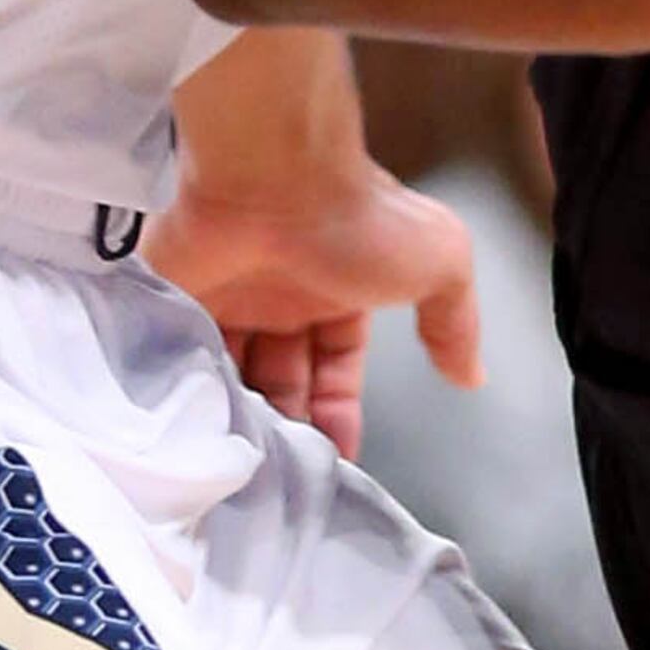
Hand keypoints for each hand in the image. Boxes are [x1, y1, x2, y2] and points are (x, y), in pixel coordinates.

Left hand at [145, 163, 482, 464]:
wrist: (272, 175)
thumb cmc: (358, 220)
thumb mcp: (440, 263)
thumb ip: (456, 321)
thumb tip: (471, 376)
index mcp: (339, 286)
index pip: (337, 366)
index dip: (337, 414)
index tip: (334, 463)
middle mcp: (282, 293)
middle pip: (282, 377)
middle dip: (289, 424)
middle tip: (285, 474)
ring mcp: (227, 294)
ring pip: (234, 373)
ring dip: (242, 417)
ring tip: (246, 463)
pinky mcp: (177, 298)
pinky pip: (184, 357)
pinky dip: (195, 395)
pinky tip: (206, 432)